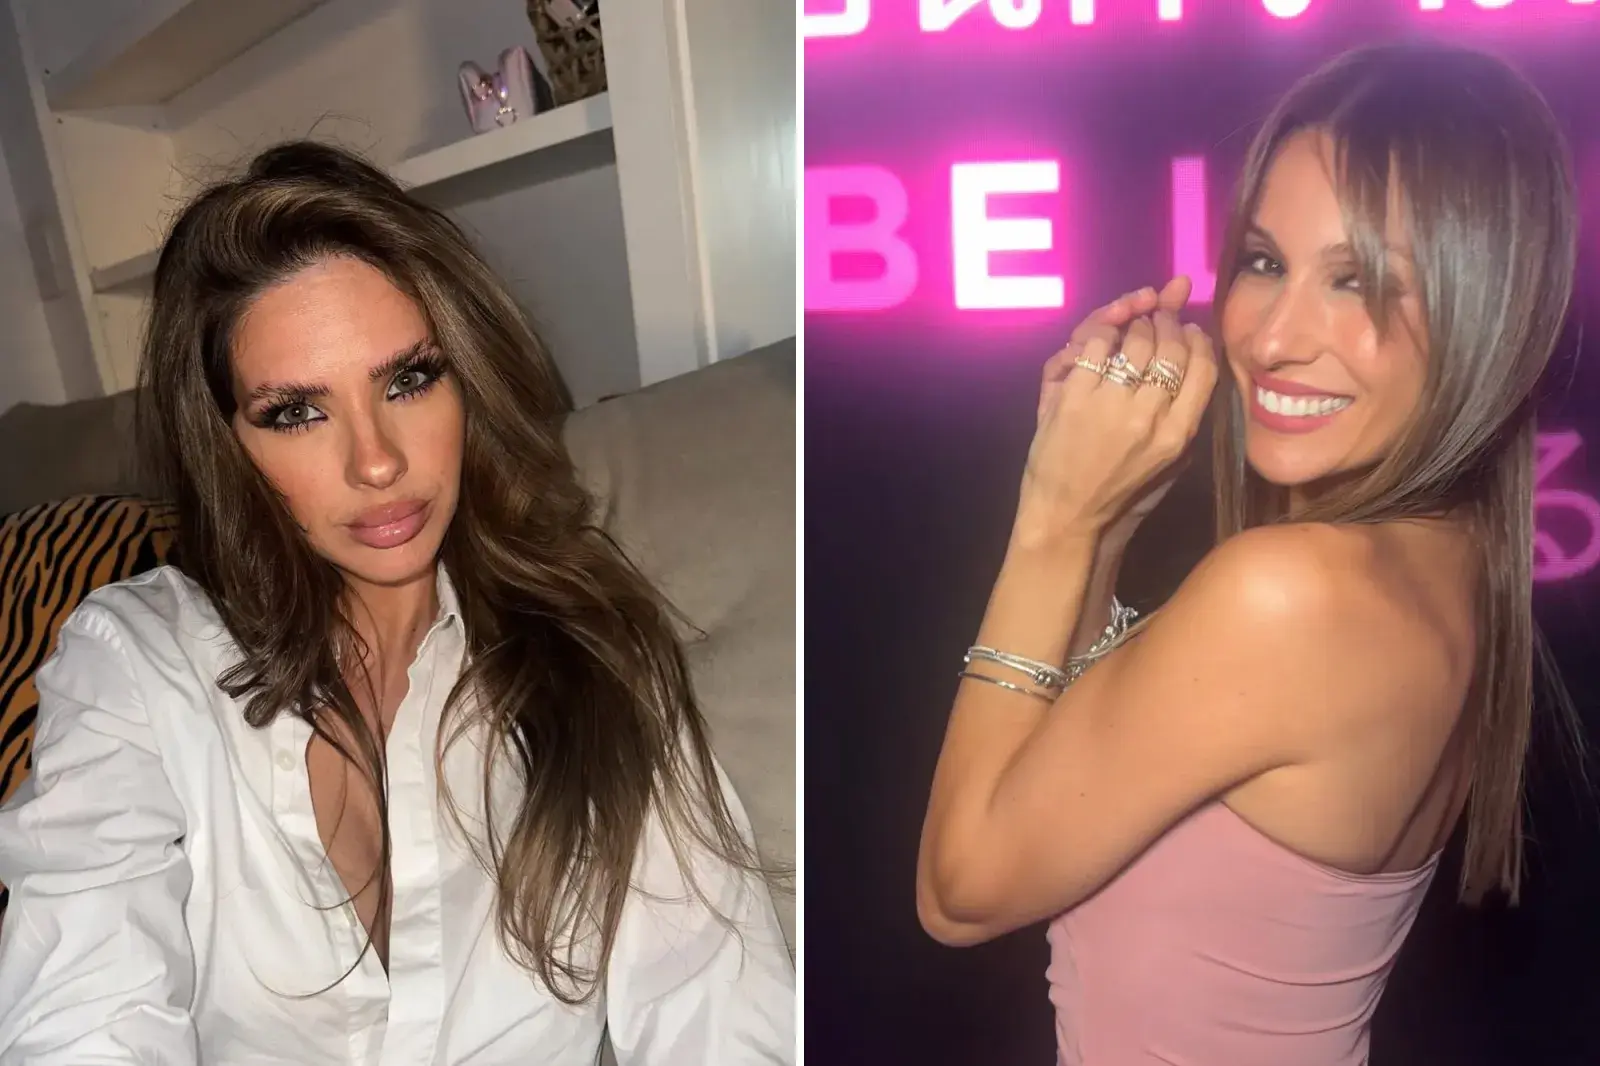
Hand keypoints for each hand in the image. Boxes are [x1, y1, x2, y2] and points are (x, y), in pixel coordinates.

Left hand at [1015, 279, 1217, 550]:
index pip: (1204, 368)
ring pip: (1136, 340)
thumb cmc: (1119, 492)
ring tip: (1133, 321)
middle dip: (1167, 322)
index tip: (1189, 328)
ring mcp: (1110, 405)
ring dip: (1136, 322)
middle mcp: (1150, 417)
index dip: (1198, 339)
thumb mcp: (1169, 462)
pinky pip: (1095, 346)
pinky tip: (1104, 335)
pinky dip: (1101, 331)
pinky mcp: (1073, 398)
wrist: (1068, 517)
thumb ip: (1184, 413)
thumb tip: (1192, 350)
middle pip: (1171, 347)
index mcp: (1178, 434)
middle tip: (1159, 316)